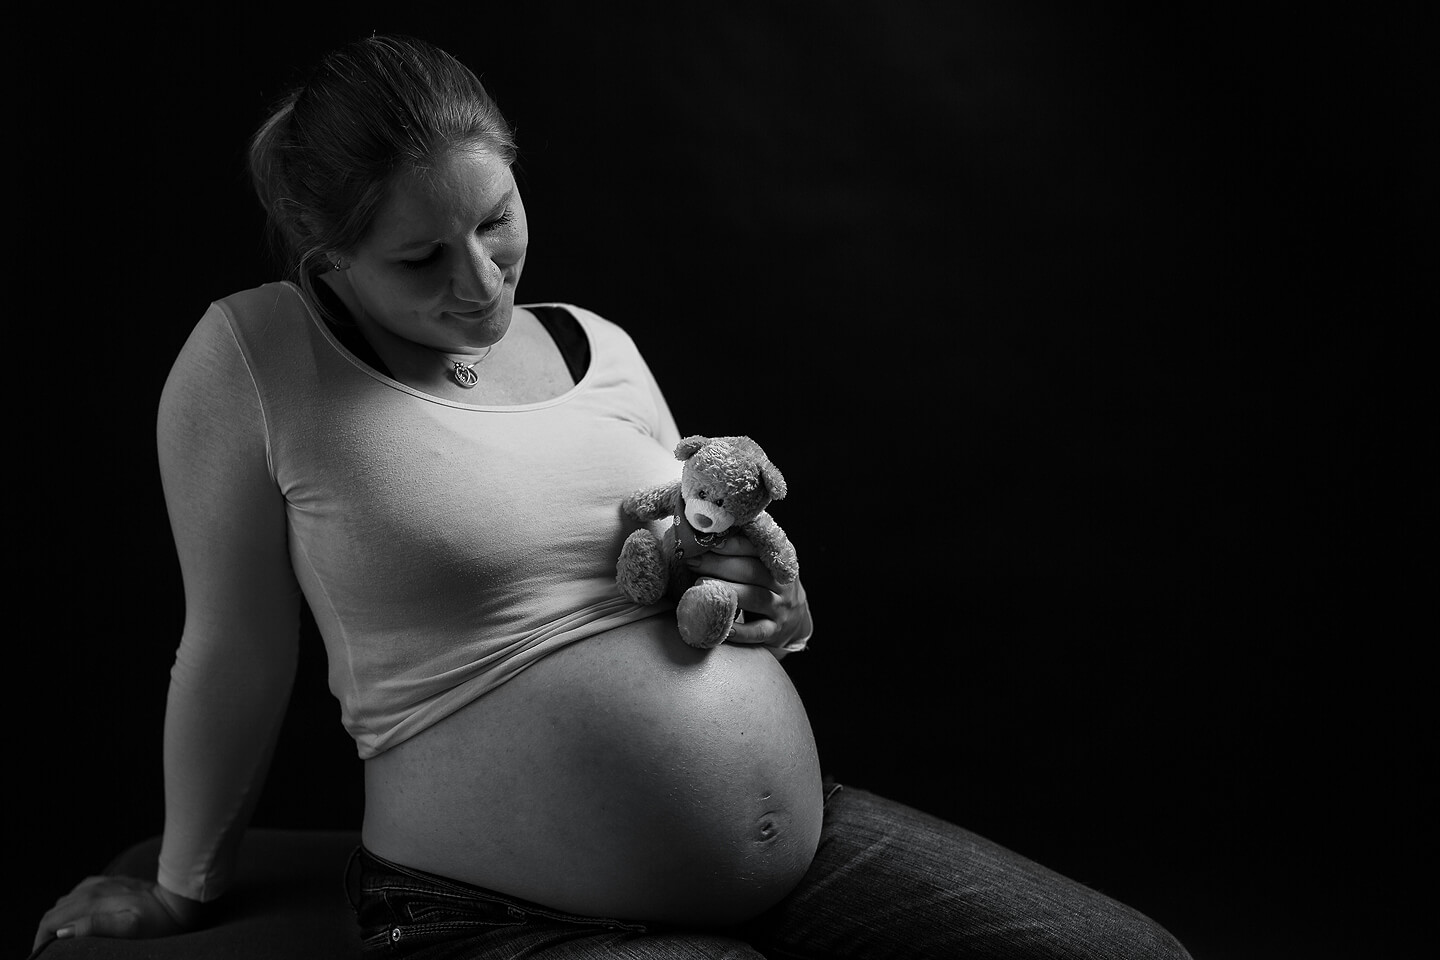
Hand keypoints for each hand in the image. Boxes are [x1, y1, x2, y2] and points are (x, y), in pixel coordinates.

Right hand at [32, 875, 200, 952]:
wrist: (179, 899)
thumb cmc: (157, 920)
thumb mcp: (129, 928)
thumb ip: (96, 927)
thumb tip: (64, 931)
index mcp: (91, 900)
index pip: (50, 920)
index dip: (41, 940)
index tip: (43, 956)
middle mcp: (91, 888)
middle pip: (54, 911)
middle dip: (46, 932)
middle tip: (51, 953)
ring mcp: (99, 883)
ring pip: (65, 903)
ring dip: (58, 920)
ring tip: (62, 941)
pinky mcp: (108, 883)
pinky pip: (79, 894)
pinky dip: (71, 909)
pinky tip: (79, 919)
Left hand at [681, 528, 812, 652]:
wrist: (794, 618)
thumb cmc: (766, 584)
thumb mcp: (763, 564)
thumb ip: (743, 549)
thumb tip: (706, 531)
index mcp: (778, 560)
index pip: (757, 548)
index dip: (733, 545)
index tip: (709, 541)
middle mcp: (783, 583)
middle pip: (752, 571)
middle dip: (720, 565)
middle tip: (693, 561)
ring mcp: (780, 608)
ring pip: (755, 598)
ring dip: (727, 592)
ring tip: (700, 587)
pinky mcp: (775, 631)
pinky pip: (757, 631)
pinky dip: (739, 630)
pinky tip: (721, 626)